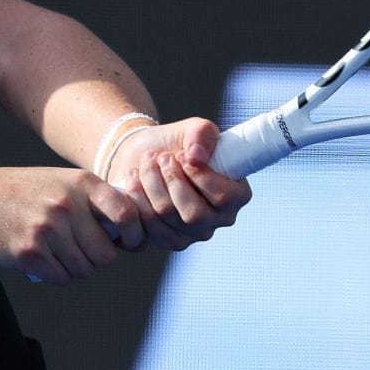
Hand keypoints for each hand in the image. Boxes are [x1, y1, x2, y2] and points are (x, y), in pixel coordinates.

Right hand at [0, 167, 145, 285]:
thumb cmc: (27, 192)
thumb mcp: (64, 182)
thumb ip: (96, 201)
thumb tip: (131, 231)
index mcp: (82, 184)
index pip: (127, 214)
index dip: (134, 236)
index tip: (128, 243)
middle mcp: (67, 205)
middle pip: (106, 255)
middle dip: (98, 259)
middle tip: (83, 251)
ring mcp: (47, 229)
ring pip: (84, 270)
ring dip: (76, 268)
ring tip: (60, 253)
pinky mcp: (29, 252)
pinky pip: (62, 278)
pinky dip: (58, 275)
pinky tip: (46, 260)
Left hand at [104, 117, 251, 251]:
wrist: (144, 157)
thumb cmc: (174, 144)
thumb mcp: (191, 129)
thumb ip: (202, 133)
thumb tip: (197, 155)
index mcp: (235, 196)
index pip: (224, 198)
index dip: (200, 176)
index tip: (182, 155)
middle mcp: (217, 220)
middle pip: (194, 214)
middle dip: (172, 180)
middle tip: (162, 158)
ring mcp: (191, 235)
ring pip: (167, 217)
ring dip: (152, 184)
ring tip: (147, 162)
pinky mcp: (165, 240)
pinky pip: (148, 227)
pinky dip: (137, 199)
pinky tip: (133, 179)